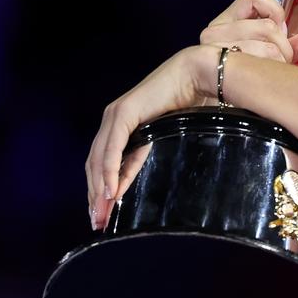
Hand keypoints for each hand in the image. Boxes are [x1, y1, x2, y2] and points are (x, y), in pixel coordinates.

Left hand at [84, 0, 297, 230]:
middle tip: (98, 223)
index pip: (103, 161)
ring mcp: (116, 114)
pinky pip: (113, 148)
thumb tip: (138, 179)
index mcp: (123, 123)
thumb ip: (149, 151)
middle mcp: (114, 118)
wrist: (202, 73)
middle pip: (95, 163)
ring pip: (99, 159)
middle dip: (95, 195)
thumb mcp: (168, 135)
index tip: (102, 213)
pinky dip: (110, 171)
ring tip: (103, 213)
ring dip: (99, 188)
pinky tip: (111, 191)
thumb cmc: (194, 101)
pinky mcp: (124, 113)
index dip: (100, 188)